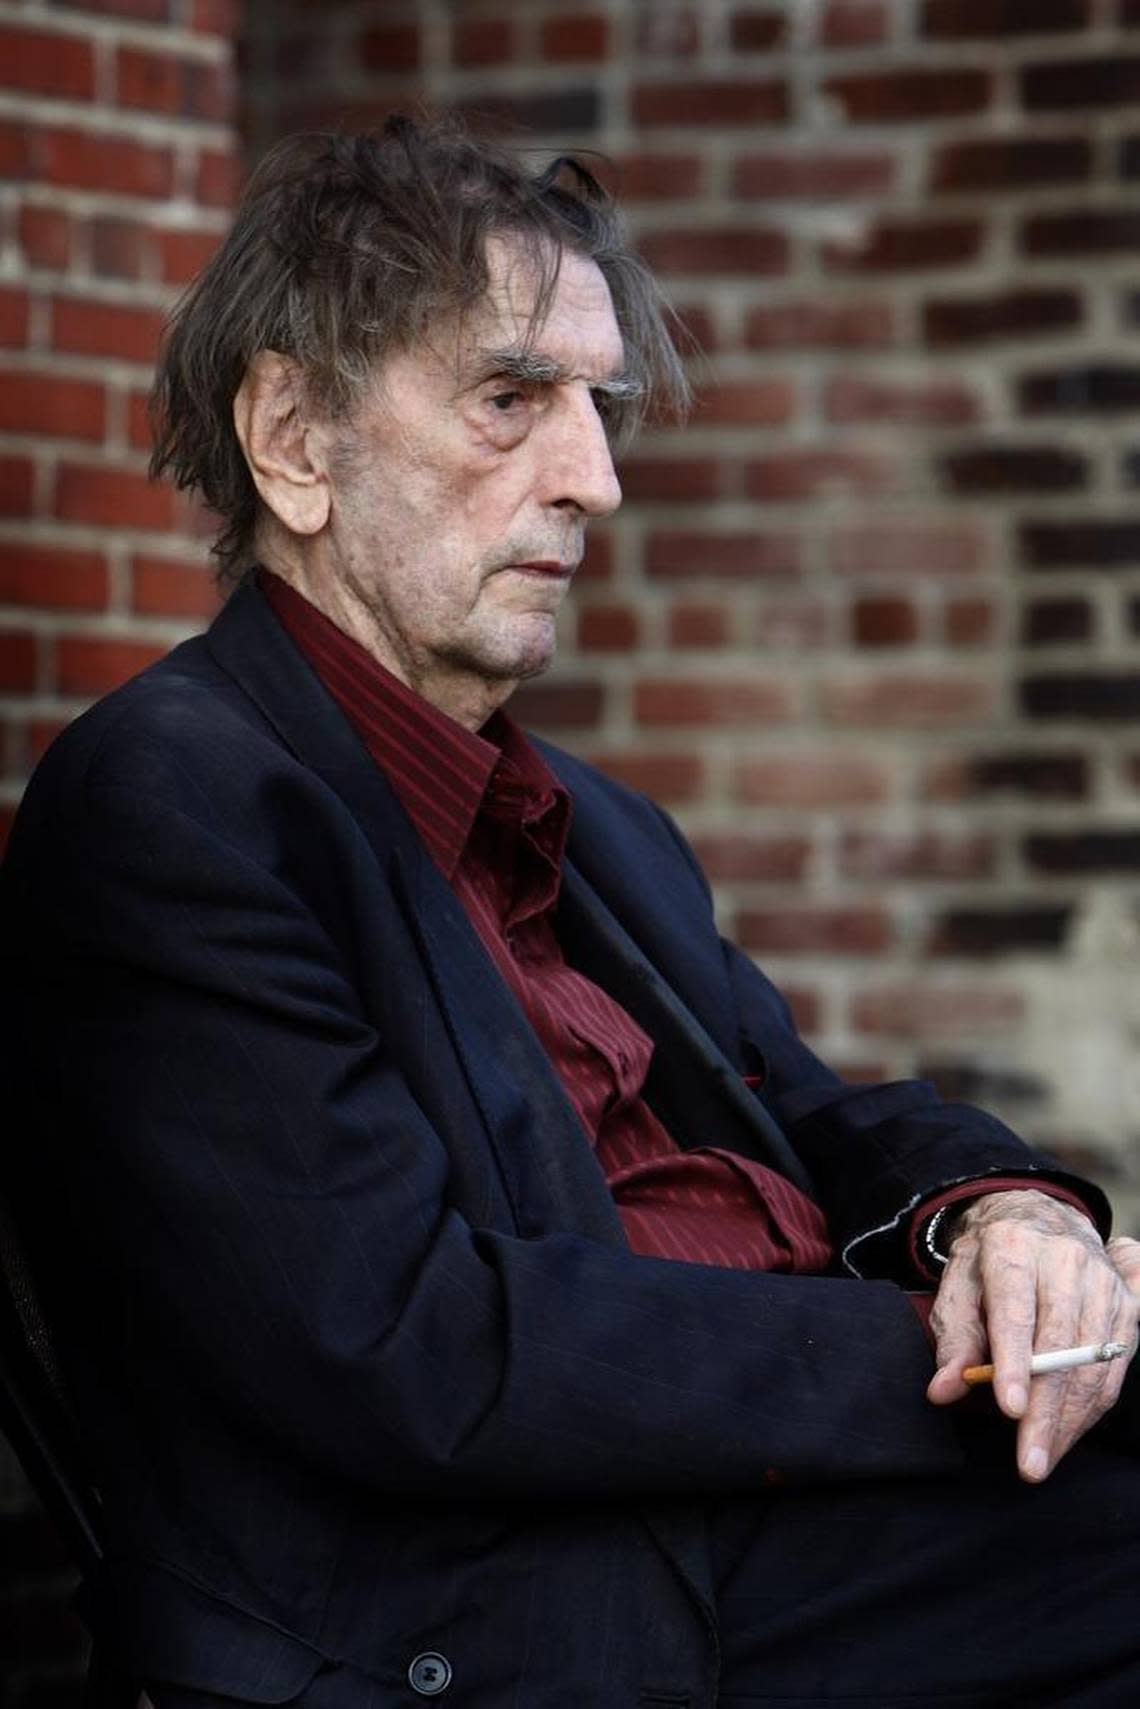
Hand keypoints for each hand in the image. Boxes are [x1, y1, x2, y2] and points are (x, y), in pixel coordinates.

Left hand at [926, 1189, 1137, 1481]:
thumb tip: (944, 1390)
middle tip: (1029, 1462)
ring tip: (1044, 1457)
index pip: (1016, 1312)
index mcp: (1013, 1247)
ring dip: (1071, 1419)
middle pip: (1061, 1345)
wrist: (1037, 1218)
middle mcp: (1064, 1259)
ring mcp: (1101, 1280)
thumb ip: (953, 1339)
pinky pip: (1116, 1365)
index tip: (1011, 1409)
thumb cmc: (989, 1261)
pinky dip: (1092, 1406)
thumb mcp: (957, 1286)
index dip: (1015, 1363)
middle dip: (1046, 1411)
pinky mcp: (1126, 1302)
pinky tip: (1068, 1433)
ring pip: (1093, 1362)